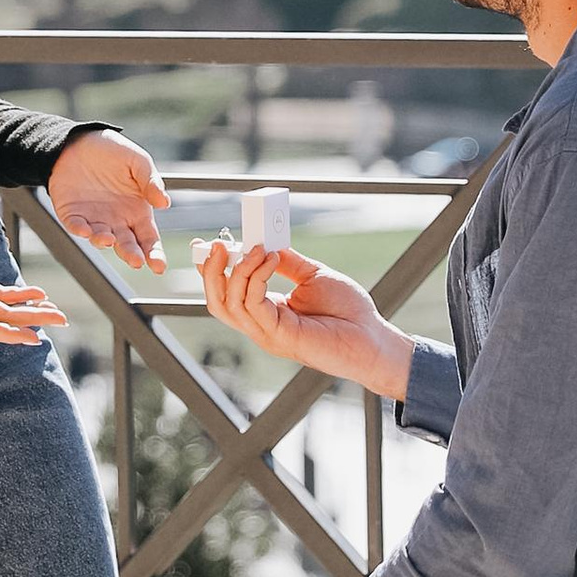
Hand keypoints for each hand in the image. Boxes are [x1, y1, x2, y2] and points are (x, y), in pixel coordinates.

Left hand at [46, 126, 169, 272]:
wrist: (80, 141)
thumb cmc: (113, 151)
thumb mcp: (138, 161)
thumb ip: (152, 182)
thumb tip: (165, 203)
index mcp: (137, 212)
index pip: (148, 239)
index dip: (154, 253)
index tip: (158, 266)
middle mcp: (117, 221)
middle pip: (126, 245)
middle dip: (131, 255)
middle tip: (135, 260)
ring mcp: (94, 219)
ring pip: (100, 238)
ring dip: (104, 241)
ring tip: (109, 240)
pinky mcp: (72, 213)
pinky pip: (76, 225)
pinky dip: (80, 229)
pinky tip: (85, 230)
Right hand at [195, 239, 413, 403]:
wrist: (371, 336)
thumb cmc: (348, 311)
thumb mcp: (313, 276)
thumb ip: (288, 261)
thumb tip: (267, 240)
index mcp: (267, 311)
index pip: (226, 293)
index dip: (211, 270)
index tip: (205, 244)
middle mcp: (261, 324)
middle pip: (217, 301)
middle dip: (211, 271)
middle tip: (219, 243)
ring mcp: (267, 333)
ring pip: (229, 303)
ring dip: (237, 270)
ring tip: (257, 248)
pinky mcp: (278, 336)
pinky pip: (253, 304)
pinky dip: (256, 277)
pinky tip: (271, 259)